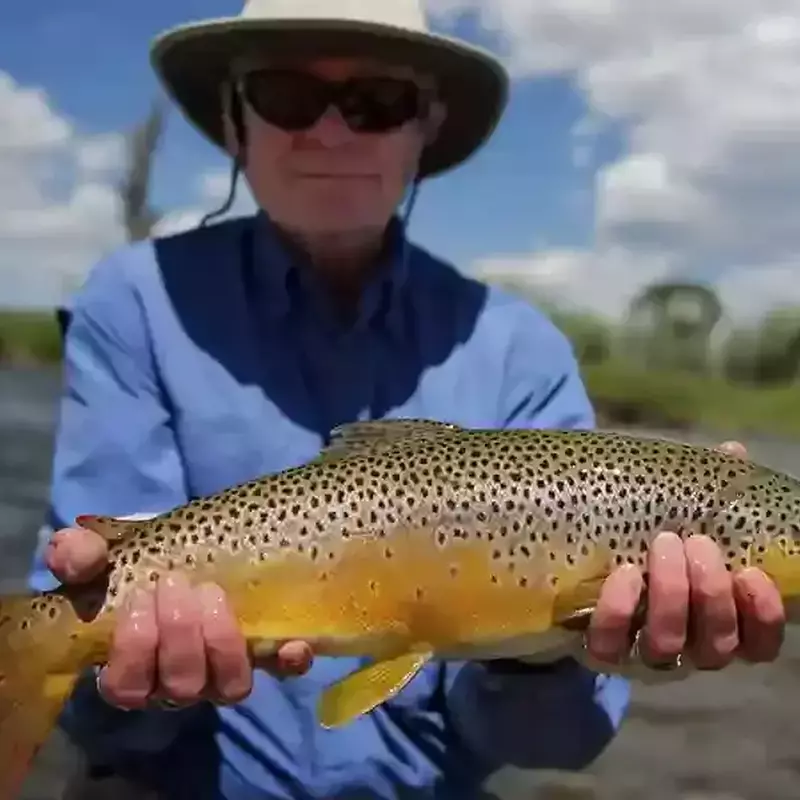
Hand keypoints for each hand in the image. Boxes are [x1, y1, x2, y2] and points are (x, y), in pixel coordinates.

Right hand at [45, 526, 313, 709]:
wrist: (201, 545)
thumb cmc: (149, 557)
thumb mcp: (113, 549)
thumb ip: (83, 554)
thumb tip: (71, 553)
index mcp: (136, 664)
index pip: (126, 687)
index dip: (133, 651)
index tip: (141, 597)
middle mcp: (181, 679)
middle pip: (179, 687)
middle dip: (178, 636)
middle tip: (180, 584)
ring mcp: (227, 669)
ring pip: (228, 687)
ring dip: (221, 643)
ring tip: (215, 594)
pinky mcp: (267, 653)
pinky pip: (282, 671)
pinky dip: (288, 660)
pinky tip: (293, 642)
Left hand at [584, 440, 785, 671]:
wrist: (568, 564)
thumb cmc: (640, 535)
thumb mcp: (675, 512)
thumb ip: (707, 492)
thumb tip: (732, 451)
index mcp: (715, 620)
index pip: (758, 642)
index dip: (764, 616)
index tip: (752, 573)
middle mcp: (686, 646)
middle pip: (715, 644)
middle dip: (710, 593)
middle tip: (696, 542)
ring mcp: (639, 653)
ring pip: (667, 645)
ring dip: (671, 596)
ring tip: (663, 545)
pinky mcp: (597, 651)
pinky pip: (610, 645)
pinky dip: (619, 611)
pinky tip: (623, 574)